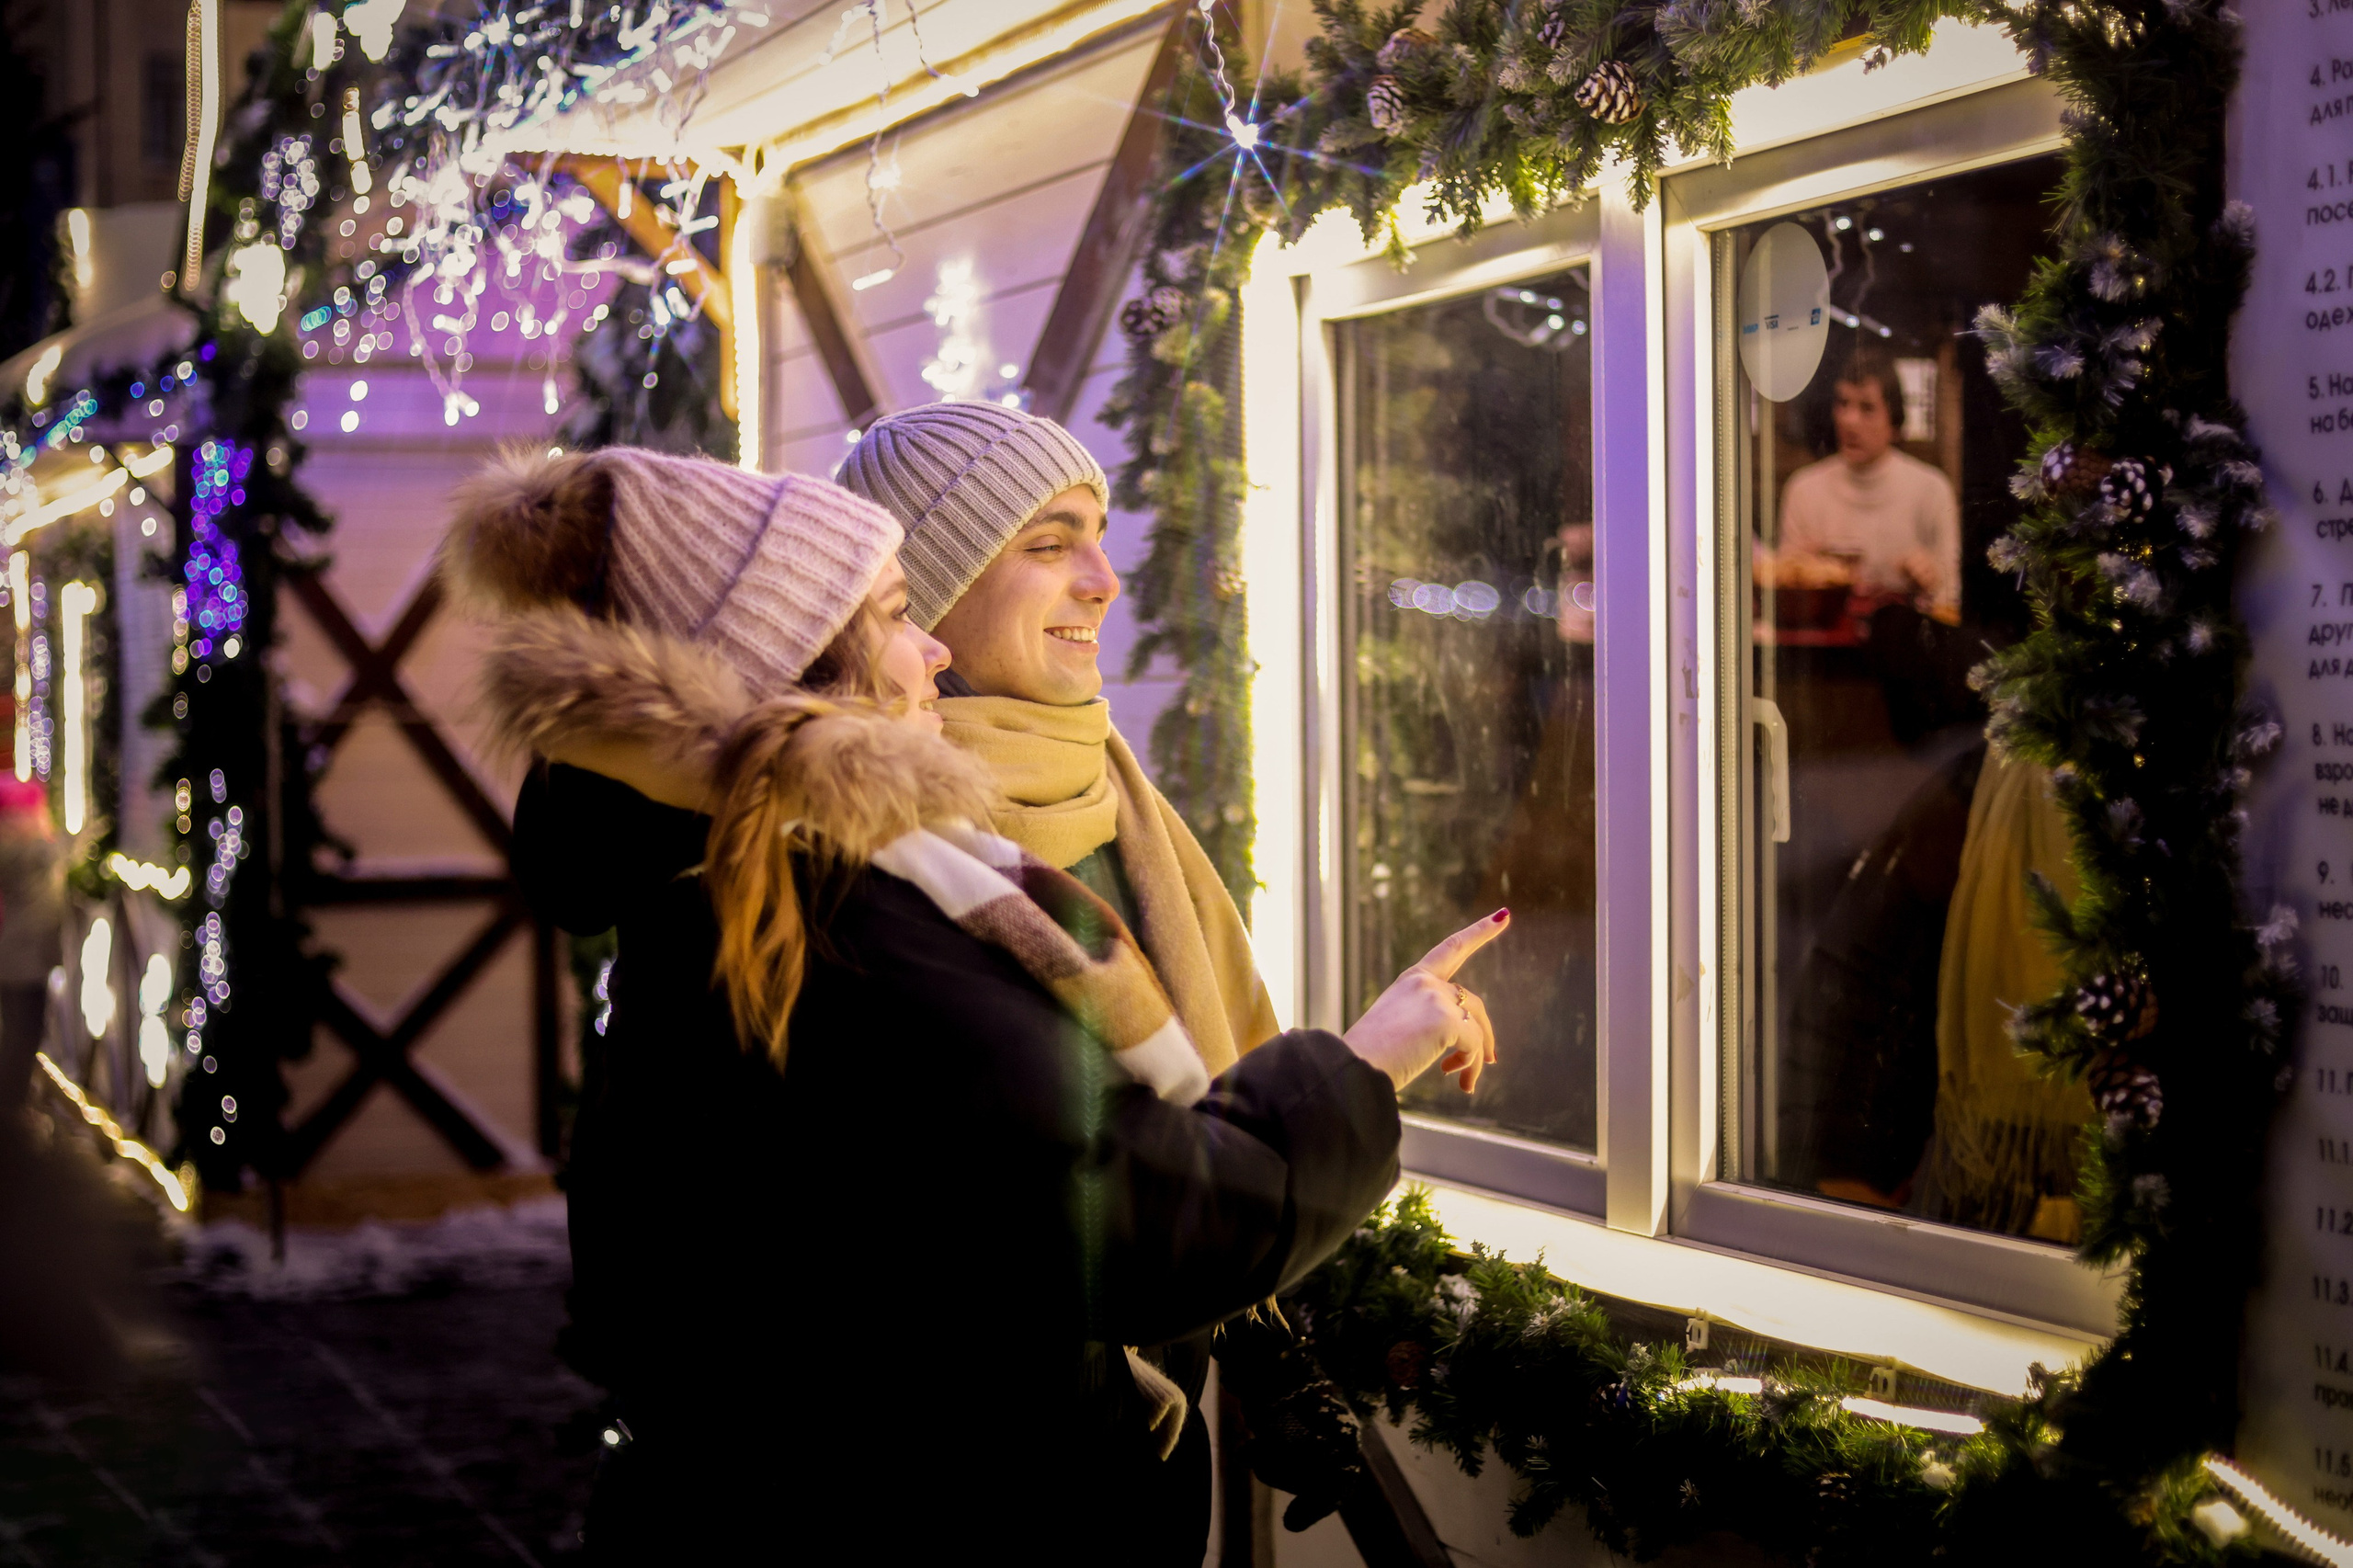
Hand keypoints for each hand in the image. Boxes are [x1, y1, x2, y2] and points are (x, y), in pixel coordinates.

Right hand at [1341, 910, 1508, 1091]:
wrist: (1351, 1069)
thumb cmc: (1369, 1057)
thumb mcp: (1398, 1028)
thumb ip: (1428, 1023)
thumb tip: (1467, 1047)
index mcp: (1410, 981)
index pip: (1451, 948)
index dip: (1479, 932)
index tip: (1503, 916)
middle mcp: (1425, 983)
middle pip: (1473, 1003)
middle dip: (1485, 1034)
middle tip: (1491, 1060)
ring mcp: (1435, 998)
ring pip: (1476, 1026)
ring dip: (1477, 1057)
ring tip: (1465, 1083)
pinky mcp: (1445, 1020)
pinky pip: (1474, 1045)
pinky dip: (1470, 1065)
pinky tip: (1456, 1078)